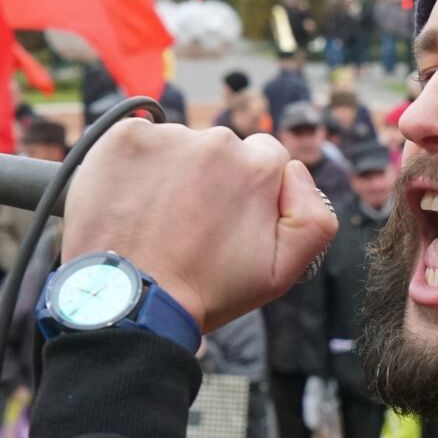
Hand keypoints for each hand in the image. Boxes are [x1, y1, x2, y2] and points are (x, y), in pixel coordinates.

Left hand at [62, 121, 337, 331]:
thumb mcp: (282, 274)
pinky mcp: (123, 137)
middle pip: (222, 151)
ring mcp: (166, 136)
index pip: (265, 158)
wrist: (129, 301)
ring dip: (173, 174)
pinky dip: (137, 167)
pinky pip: (140, 143)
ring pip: (181, 147)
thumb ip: (314, 220)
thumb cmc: (205, 291)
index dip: (248, 193)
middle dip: (210, 181)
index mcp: (258, 166)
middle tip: (190, 227)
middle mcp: (216, 141)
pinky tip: (132, 203)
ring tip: (156, 220)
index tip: (225, 222)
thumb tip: (296, 171)